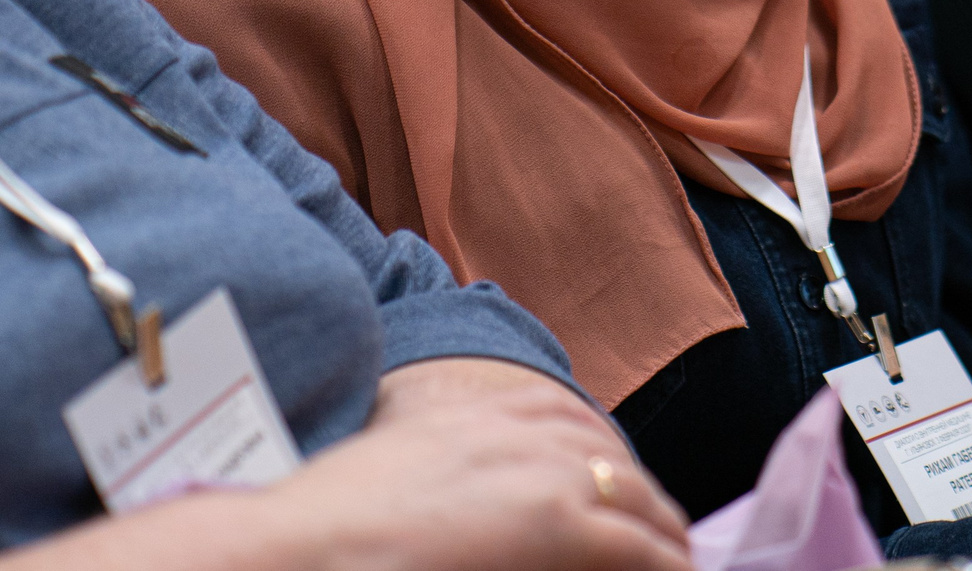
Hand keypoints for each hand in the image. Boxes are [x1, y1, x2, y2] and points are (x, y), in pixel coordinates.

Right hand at [235, 356, 690, 570]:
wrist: (296, 551)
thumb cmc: (322, 532)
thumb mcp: (392, 474)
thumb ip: (447, 480)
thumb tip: (470, 519)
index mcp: (473, 414)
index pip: (565, 419)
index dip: (601, 456)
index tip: (617, 486)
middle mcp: (517, 432)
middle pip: (609, 455)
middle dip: (637, 495)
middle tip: (658, 534)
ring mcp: (543, 473)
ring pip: (635, 498)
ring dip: (660, 531)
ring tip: (675, 560)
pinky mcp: (560, 522)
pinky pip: (639, 545)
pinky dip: (663, 560)